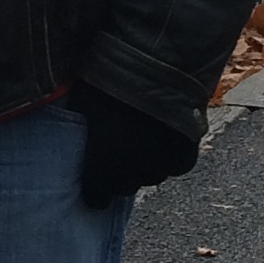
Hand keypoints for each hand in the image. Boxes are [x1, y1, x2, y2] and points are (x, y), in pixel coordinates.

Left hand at [74, 83, 196, 207]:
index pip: (97, 198)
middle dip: (119, 175)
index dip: (95, 190)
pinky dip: (171, 156)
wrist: (153, 64)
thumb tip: (75, 142)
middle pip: (125, 187)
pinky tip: (164, 140)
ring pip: (152, 176)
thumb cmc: (106, 80)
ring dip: (145, 165)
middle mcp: (131, 171)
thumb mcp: (82, 108)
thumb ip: (83, 135)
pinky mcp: (187, 151)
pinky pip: (177, 165)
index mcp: (100, 164)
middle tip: (116, 155)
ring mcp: (161, 163)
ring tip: (141, 142)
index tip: (93, 182)